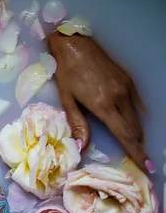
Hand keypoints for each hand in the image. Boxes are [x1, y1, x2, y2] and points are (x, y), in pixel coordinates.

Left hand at [47, 32, 154, 173]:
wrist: (75, 45)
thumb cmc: (66, 72)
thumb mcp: (67, 100)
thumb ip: (77, 124)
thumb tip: (81, 147)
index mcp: (103, 104)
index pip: (124, 135)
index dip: (136, 153)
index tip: (147, 167)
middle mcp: (120, 97)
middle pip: (134, 129)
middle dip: (138, 146)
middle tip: (140, 161)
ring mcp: (126, 88)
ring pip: (137, 118)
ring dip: (136, 134)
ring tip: (135, 147)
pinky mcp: (128, 81)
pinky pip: (137, 105)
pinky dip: (135, 118)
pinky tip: (131, 125)